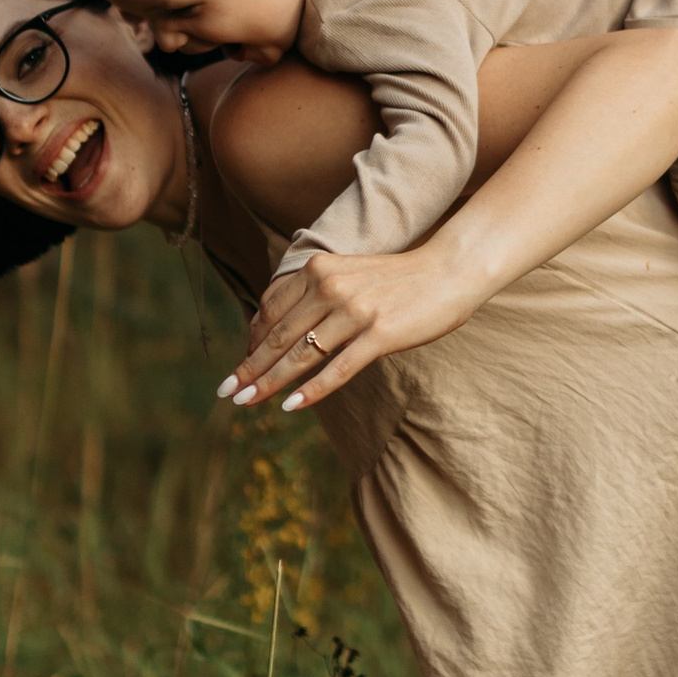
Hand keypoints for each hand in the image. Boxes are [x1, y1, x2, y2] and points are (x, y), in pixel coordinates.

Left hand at [219, 242, 489, 411]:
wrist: (451, 269)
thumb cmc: (402, 278)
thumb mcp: (351, 274)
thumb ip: (319, 293)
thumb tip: (288, 330)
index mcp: (319, 269)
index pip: (271, 312)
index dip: (251, 343)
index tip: (239, 367)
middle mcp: (331, 286)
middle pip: (278, 336)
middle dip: (249, 368)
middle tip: (226, 392)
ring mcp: (354, 311)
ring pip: (301, 355)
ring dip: (269, 382)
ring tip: (245, 402)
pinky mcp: (379, 334)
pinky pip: (337, 368)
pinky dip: (311, 390)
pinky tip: (290, 406)